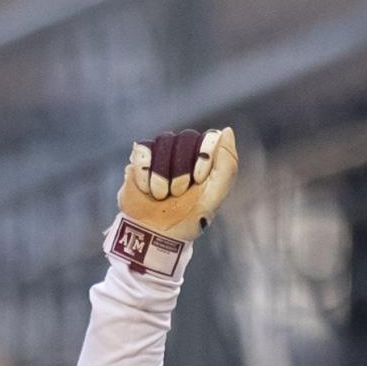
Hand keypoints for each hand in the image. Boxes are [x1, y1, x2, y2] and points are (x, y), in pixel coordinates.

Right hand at [107, 127, 239, 277]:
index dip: (203, 156)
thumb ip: (227, 166)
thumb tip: (227, 130)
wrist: (155, 235)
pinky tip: (148, 190)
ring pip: (163, 141)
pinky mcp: (139, 159)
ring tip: (162, 194)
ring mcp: (161, 154)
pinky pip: (142, 150)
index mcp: (206, 161)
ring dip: (163, 174)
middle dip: (182, 169)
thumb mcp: (213, 197)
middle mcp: (184, 153)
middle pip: (185, 138)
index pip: (208, 138)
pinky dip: (145, 173)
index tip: (198, 180)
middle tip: (178, 192)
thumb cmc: (188, 219)